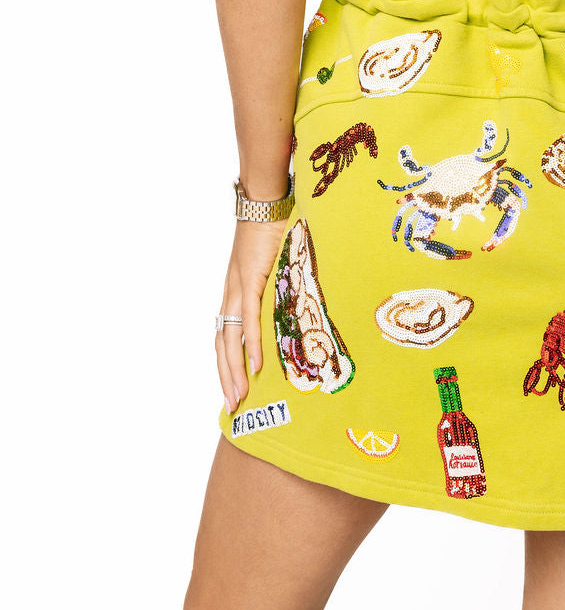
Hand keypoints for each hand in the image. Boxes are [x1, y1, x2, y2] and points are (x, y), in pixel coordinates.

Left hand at [215, 219, 286, 412]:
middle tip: (232, 407)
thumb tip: (296, 300)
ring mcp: (238, 287)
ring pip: (230, 338)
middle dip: (226, 378)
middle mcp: (231, 294)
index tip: (231, 389)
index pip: (225, 336)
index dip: (226, 365)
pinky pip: (249, 317)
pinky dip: (250, 343)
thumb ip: (278, 284)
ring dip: (233, 370)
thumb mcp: (274, 265)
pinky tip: (254, 364)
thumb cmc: (271, 229)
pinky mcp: (249, 279)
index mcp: (234, 293)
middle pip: (222, 344)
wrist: (264, 202)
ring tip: (239, 396)